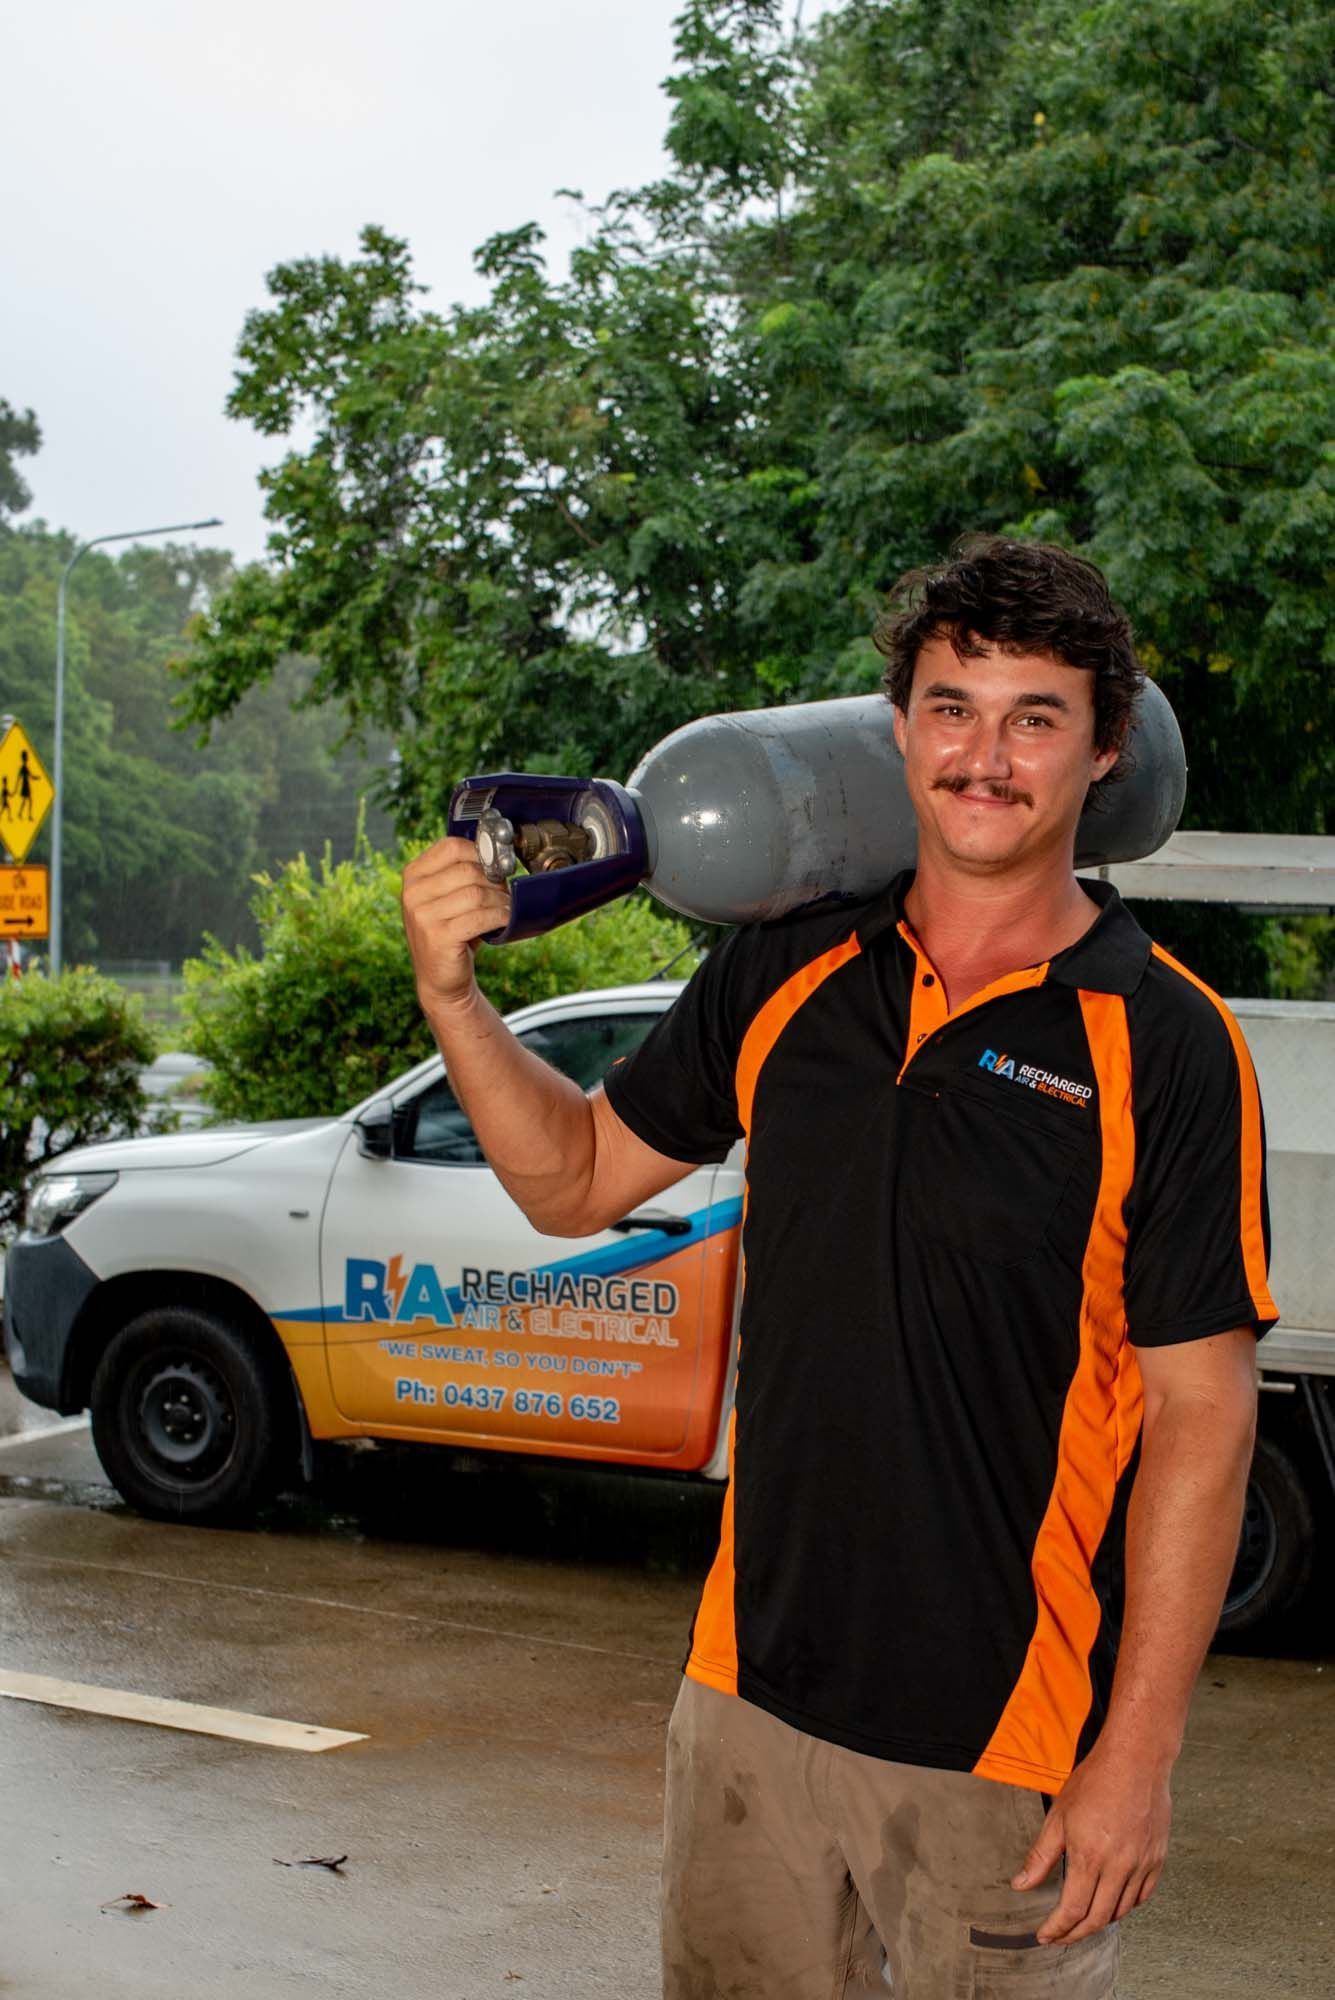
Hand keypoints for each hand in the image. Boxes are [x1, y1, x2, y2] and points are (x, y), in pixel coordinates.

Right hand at [401, 836, 510, 1010]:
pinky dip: (498, 917)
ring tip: (506, 907)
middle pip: (467, 870)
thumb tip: (499, 856)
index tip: (497, 865)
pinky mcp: (438, 937)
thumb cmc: (451, 931)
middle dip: (494, 880)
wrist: (440, 977)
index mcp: (413, 875)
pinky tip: (504, 920)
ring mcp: (422, 915)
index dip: (481, 852)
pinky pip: (479, 917)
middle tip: (505, 892)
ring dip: (499, 900)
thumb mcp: (448, 897)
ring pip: (476, 893)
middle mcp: (413, 893)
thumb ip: (462, 873)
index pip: (451, 847)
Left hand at [1012, 1740, 1171, 1944]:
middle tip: (1061, 1937)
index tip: (1045, 1936)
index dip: (1057, 1929)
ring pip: (1121, 1910)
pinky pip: (1143, 1896)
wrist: (1136, 1760)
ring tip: (1083, 1919)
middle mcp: (1118, 1866)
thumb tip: (1020, 1885)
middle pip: (1098, 1918)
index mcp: (1090, 1856)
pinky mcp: (1157, 1859)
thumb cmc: (1095, 1781)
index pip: (1072, 1910)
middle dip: (1076, 1934)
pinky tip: (1113, 1901)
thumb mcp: (1058, 1816)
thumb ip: (1040, 1855)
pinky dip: (1126, 1905)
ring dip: (1100, 1921)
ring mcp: (1142, 1864)